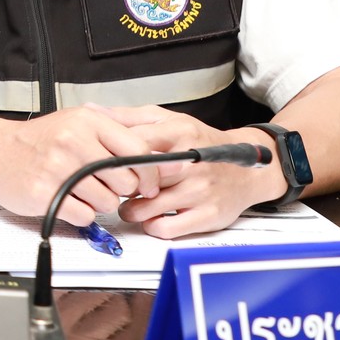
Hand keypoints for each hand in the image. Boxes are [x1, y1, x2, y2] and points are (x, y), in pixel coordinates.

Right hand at [0, 106, 170, 226]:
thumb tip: (168, 157)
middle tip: (103, 184)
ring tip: (79, 189)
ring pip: (107, 202)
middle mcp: (74, 141)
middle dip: (120, 189)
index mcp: (88, 121)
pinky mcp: (45, 194)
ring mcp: (58, 169)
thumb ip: (120, 136)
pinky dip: (81, 213)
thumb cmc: (42, 140)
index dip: (149, 173)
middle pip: (126, 181)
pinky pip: (85, 216)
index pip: (138, 151)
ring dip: (99, 202)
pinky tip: (67, 199)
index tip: (147, 183)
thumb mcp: (80, 122)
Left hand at [100, 106, 286, 237]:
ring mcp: (199, 191)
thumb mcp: (168, 120)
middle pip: (135, 179)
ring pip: (144, 208)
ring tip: (131, 201)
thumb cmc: (202, 143)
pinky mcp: (206, 216)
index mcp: (179, 133)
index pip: (132, 145)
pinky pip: (164, 228)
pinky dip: (150, 225)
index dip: (109, 157)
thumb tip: (91, 110)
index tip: (98, 162)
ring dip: (129, 208)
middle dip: (118, 185)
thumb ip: (128, 117)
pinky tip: (151, 215)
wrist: (248, 168)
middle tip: (113, 185)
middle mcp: (190, 163)